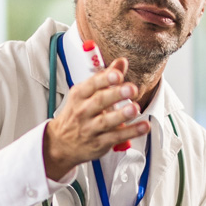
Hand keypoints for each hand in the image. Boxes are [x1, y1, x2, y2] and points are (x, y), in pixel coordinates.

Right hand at [43, 58, 150, 179]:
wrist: (61, 143)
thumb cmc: (78, 114)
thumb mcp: (86, 94)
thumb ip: (106, 78)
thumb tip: (122, 62)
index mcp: (80, 95)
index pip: (92, 84)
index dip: (105, 79)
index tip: (118, 74)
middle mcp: (83, 111)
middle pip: (99, 101)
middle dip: (116, 94)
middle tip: (131, 89)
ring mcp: (90, 128)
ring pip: (106, 121)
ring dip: (122, 114)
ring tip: (135, 108)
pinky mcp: (99, 143)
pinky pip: (116, 137)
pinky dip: (131, 132)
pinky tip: (143, 126)